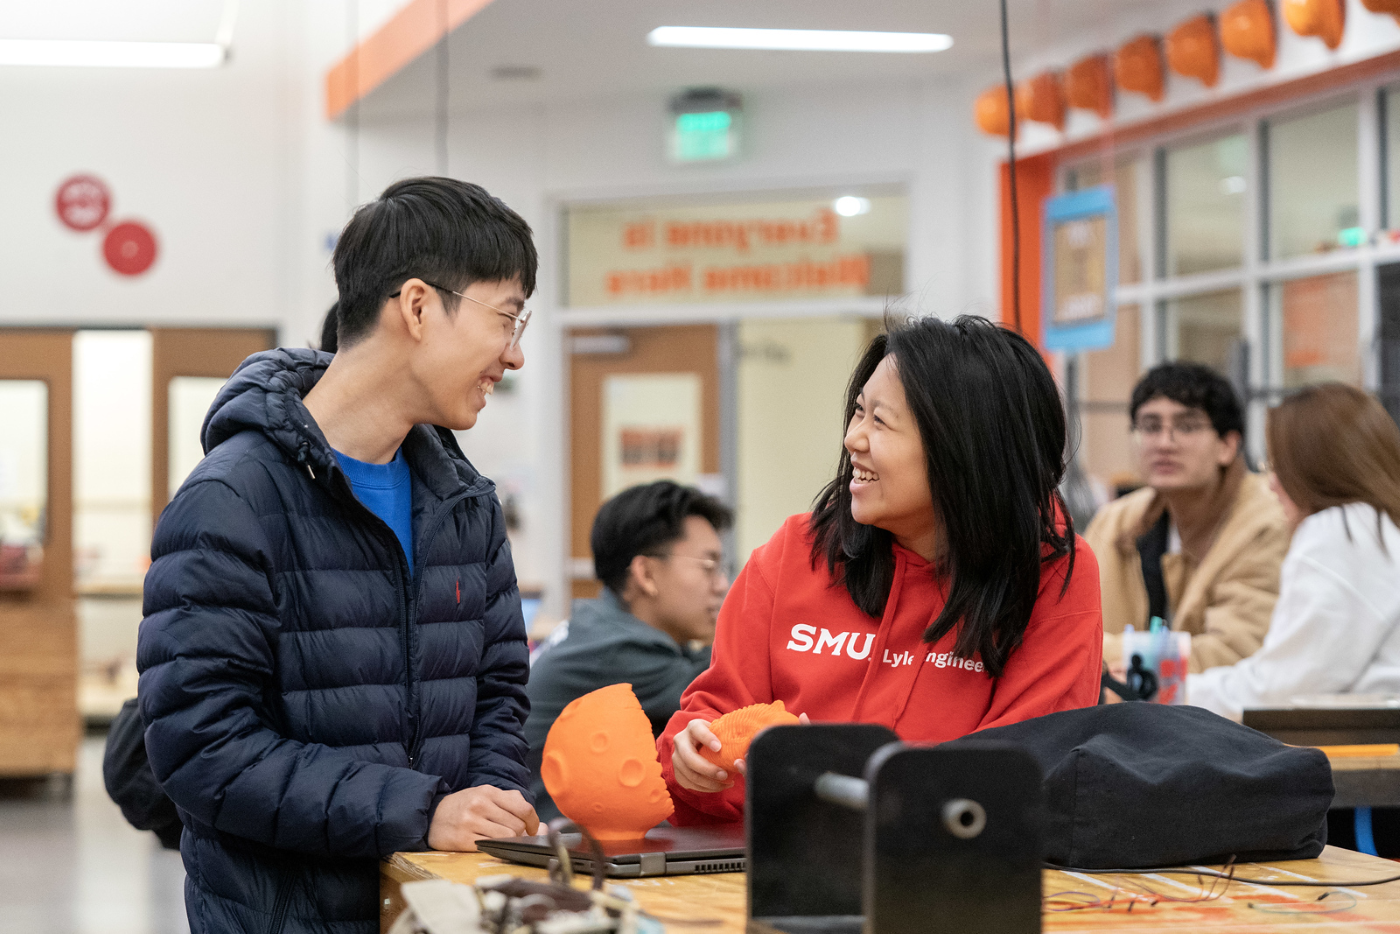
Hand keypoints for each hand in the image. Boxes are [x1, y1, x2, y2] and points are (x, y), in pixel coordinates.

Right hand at [427, 785, 538, 851]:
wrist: (432, 816)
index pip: (523, 808)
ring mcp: (471, 822)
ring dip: (509, 842)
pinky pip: (490, 847)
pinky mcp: (463, 840)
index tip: (532, 829)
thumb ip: (512, 803)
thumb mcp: (486, 795)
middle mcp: (480, 805)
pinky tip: (489, 844)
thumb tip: (543, 826)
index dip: (533, 822)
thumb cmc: (465, 806)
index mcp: (489, 791)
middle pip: (517, 826)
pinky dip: (495, 848)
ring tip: (502, 840)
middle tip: (515, 836)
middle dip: (521, 834)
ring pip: (507, 838)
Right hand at [673, 713, 810, 787]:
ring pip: (687, 773)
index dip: (707, 738)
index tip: (720, 748)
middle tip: (725, 775)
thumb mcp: (741, 728)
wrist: (705, 744)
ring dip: (706, 781)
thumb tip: (803, 716)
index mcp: (696, 726)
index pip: (697, 728)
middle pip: (689, 757)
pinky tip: (719, 787)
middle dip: (707, 769)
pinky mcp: (678, 771)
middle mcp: (683, 740)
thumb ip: (769, 724)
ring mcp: (677, 757)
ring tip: (725, 782)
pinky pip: (686, 783)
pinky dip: (703, 787)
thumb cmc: (731, 735)